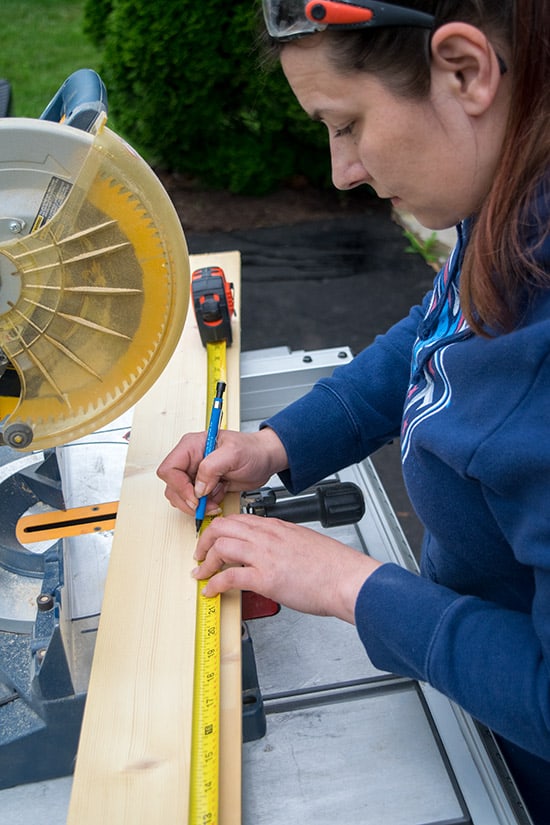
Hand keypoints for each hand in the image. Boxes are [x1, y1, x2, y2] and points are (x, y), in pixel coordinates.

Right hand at [157, 427, 288, 515]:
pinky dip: (205, 506)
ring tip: (214, 503)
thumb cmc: (252, 450)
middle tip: (205, 506)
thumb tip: (197, 487)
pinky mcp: (203, 485)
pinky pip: (194, 502)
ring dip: (196, 505)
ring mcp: (195, 473)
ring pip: (180, 497)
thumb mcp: (234, 454)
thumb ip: (211, 467)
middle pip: (172, 486)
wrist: (265, 459)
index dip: (179, 486)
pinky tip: (218, 498)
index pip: (169, 469)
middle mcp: (190, 460)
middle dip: (188, 500)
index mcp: (191, 446)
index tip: (196, 497)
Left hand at [192, 514, 381, 623]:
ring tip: (201, 573)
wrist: (347, 579)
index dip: (219, 530)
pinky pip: (229, 576)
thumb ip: (284, 544)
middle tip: (200, 555)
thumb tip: (271, 554)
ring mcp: (265, 555)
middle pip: (222, 527)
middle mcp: (267, 536)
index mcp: (276, 526)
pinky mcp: (265, 578)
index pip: (238, 520)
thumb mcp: (304, 543)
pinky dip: (214, 584)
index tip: (213, 540)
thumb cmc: (332, 566)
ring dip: (205, 561)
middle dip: (204, 541)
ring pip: (220, 546)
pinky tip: (212, 591)